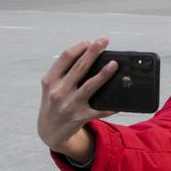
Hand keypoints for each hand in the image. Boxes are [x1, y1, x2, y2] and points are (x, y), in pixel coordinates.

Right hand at [38, 39, 119, 158]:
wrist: (49, 130)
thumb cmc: (54, 102)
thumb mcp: (52, 86)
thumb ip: (65, 72)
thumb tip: (90, 56)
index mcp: (50, 80)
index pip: (65, 57)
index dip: (80, 47)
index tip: (91, 41)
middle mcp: (58, 92)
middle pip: (79, 67)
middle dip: (93, 51)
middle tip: (105, 40)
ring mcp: (69, 105)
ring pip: (90, 86)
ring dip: (103, 74)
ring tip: (114, 64)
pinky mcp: (80, 117)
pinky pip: (100, 109)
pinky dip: (111, 105)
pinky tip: (121, 100)